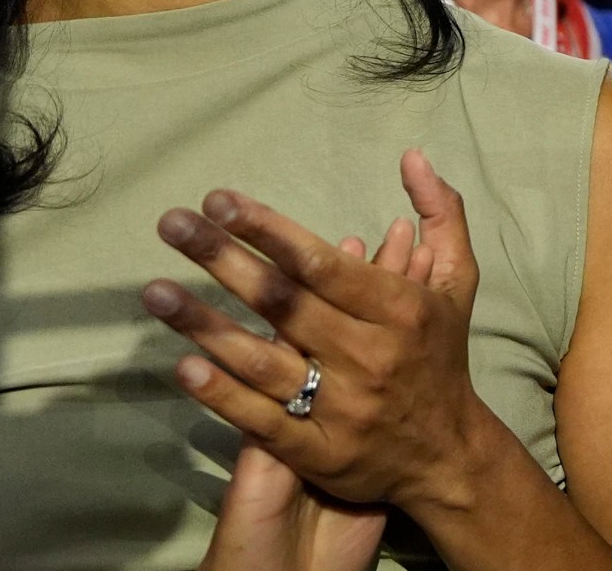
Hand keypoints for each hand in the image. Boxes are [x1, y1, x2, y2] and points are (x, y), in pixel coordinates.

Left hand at [147, 151, 531, 517]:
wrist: (447, 454)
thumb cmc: (440, 355)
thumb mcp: (457, 282)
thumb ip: (441, 217)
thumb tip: (412, 156)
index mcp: (400, 310)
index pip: (323, 265)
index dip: (270, 231)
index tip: (221, 201)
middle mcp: (368, 356)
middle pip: (285, 304)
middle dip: (224, 260)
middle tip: (173, 224)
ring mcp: (341, 408)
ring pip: (265, 361)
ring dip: (205, 325)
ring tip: (154, 291)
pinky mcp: (318, 453)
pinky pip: (263, 420)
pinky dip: (223, 395)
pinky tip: (184, 366)